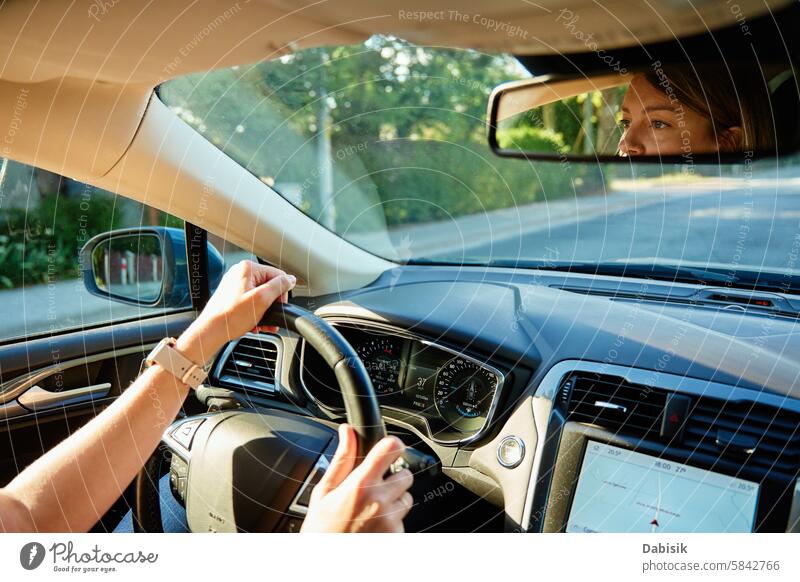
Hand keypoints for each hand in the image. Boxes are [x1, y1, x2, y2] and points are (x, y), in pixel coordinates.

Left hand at [177, 260, 295, 364]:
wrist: (211, 330)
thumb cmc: (231, 316)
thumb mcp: (262, 299)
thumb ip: (279, 286)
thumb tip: (290, 279)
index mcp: (248, 268)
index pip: (278, 276)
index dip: (281, 294)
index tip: (277, 308)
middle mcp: (241, 273)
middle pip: (269, 287)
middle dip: (272, 306)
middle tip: (270, 319)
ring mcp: (235, 284)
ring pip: (260, 296)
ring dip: (265, 312)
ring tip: (262, 324)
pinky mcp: (232, 295)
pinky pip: (251, 301)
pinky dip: (255, 313)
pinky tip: (254, 323)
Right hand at [301, 424, 413, 532]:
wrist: (325, 565)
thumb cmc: (321, 531)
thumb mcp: (324, 492)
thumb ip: (342, 459)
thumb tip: (347, 431)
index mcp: (360, 486)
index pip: (391, 449)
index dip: (392, 445)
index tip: (389, 448)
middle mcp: (379, 502)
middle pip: (406, 475)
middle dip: (393, 479)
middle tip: (373, 490)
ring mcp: (391, 522)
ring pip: (407, 499)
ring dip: (395, 501)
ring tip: (370, 511)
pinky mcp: (398, 537)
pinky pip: (404, 521)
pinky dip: (393, 522)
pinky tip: (373, 527)